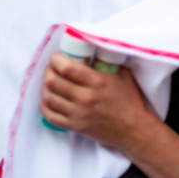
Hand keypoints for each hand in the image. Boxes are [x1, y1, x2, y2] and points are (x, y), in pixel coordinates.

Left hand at [40, 52, 156, 152]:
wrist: (134, 129)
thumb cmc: (130, 100)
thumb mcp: (124, 75)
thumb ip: (108, 61)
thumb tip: (94, 48)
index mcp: (98, 82)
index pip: (67, 68)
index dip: (56, 60)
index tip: (57, 57)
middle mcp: (86, 98)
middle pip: (53, 82)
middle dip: (49, 71)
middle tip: (52, 68)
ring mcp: (78, 114)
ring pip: (49, 98)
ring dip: (45, 88)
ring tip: (50, 83)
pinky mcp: (75, 126)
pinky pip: (50, 116)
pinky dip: (45, 106)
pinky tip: (49, 100)